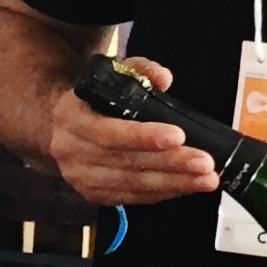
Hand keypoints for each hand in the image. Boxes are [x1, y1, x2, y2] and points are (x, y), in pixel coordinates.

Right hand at [42, 56, 221, 207]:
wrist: (60, 123)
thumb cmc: (94, 99)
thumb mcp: (113, 73)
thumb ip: (139, 69)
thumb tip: (162, 77)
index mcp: (71, 117)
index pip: (108, 132)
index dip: (143, 136)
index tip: (178, 136)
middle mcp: (71, 151)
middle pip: (126, 163)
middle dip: (170, 164)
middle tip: (204, 163)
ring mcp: (80, 177)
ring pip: (132, 184)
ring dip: (173, 183)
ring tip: (205, 179)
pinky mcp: (93, 194)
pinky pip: (132, 197)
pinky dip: (162, 193)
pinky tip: (186, 186)